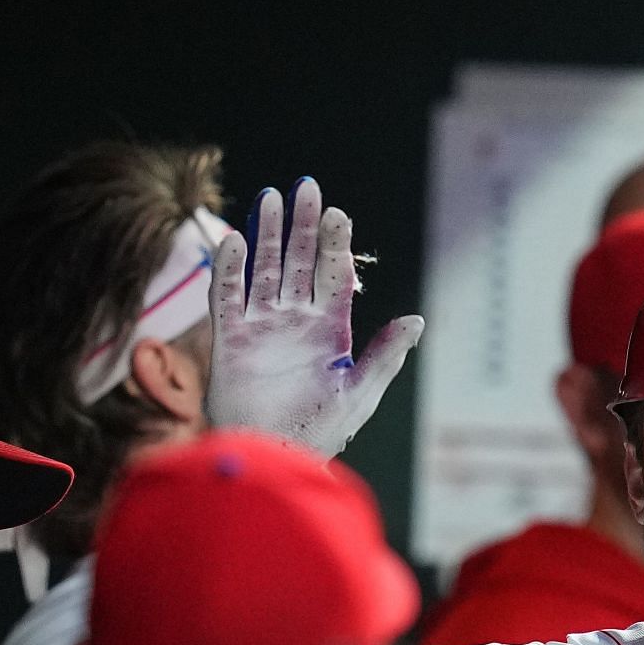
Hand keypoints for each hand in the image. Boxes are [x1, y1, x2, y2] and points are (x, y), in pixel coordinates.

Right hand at [206, 178, 424, 456]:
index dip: (336, 244)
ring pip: (263, 269)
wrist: (273, 456)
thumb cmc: (321, 432)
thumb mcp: (360, 393)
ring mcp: (261, 327)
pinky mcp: (229, 339)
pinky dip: (228, 268)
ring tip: (270, 196)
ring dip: (266, 235)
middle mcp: (296, 322)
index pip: (334, 276)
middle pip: (299, 262)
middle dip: (303, 226)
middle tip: (306, 188)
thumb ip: (385, 355)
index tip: (338, 213)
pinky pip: (226, 295)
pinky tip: (233, 239)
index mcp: (330, 331)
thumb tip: (416, 319)